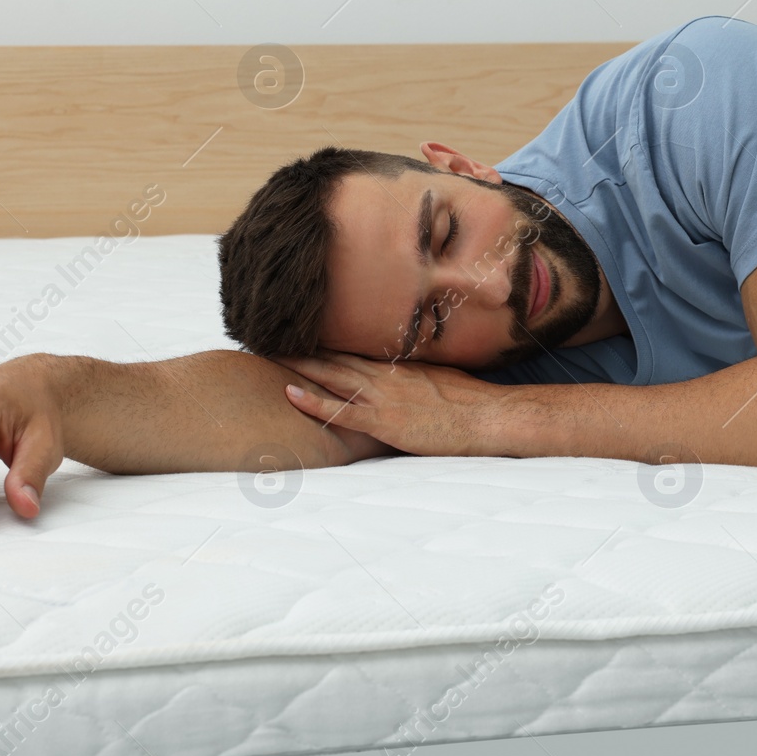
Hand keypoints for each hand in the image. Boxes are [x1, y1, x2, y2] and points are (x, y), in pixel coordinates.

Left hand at [272, 352, 506, 456]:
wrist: (487, 417)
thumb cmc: (471, 402)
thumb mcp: (440, 377)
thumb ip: (415, 374)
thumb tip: (404, 373)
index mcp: (398, 365)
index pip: (353, 349)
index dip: (324, 342)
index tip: (300, 333)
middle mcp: (385, 375)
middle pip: (335, 357)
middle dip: (302, 347)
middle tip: (271, 336)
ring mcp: (382, 397)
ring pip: (332, 376)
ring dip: (299, 365)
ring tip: (268, 353)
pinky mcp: (384, 422)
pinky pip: (341, 411)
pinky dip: (314, 402)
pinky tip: (290, 393)